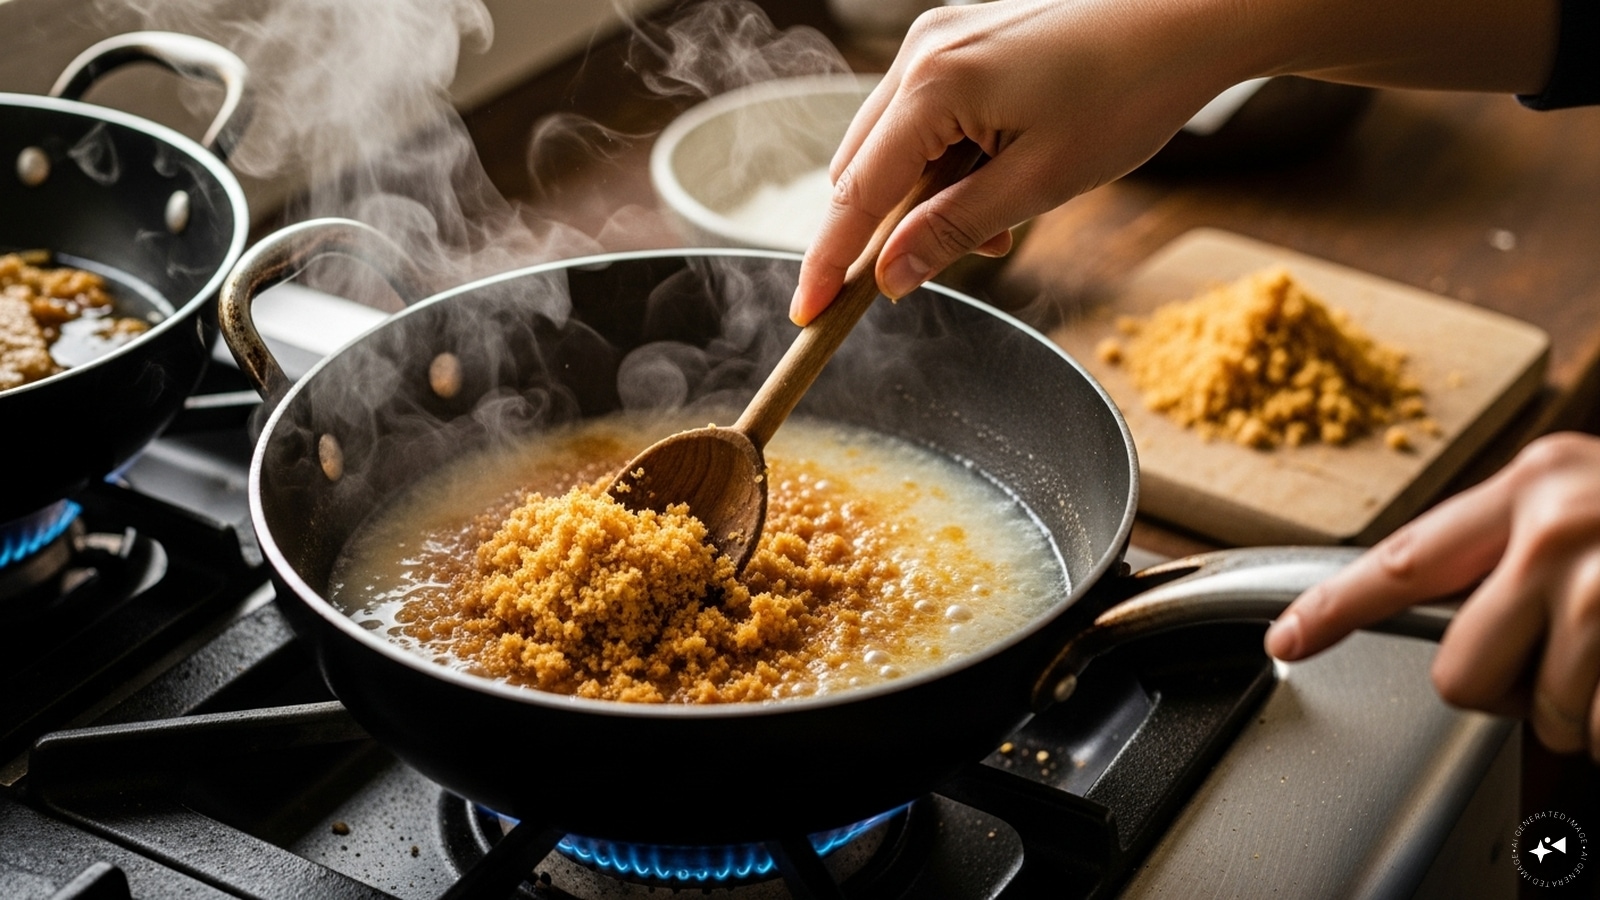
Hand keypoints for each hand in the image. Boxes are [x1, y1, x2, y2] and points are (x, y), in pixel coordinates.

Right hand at [786, 0, 1557, 325]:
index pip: (854, 193)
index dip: (829, 261)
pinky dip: (948, 163)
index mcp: (933, 84)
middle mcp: (920, 53)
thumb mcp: (1038, 184)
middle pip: (862, 167)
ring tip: (1000, 219)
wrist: (1189, 19)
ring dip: (927, 198)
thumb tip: (889, 276)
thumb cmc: (1128, 91)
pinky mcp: (962, 40)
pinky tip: (1000, 176)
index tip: (806, 314)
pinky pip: (926, 118)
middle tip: (949, 262)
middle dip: (892, 227)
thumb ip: (951, 232)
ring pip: (894, 147)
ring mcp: (938, 39)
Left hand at [1266, 432, 1599, 759]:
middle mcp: (1554, 531)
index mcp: (1531, 486)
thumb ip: (1515, 534)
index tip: (1284, 639)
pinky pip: (1595, 735)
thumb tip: (1448, 596)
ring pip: (1544, 715)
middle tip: (1570, 654)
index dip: (1335, 608)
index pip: (1402, 561)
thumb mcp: (1592, 495)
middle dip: (1509, 688)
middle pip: (1459, 673)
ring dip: (1582, 707)